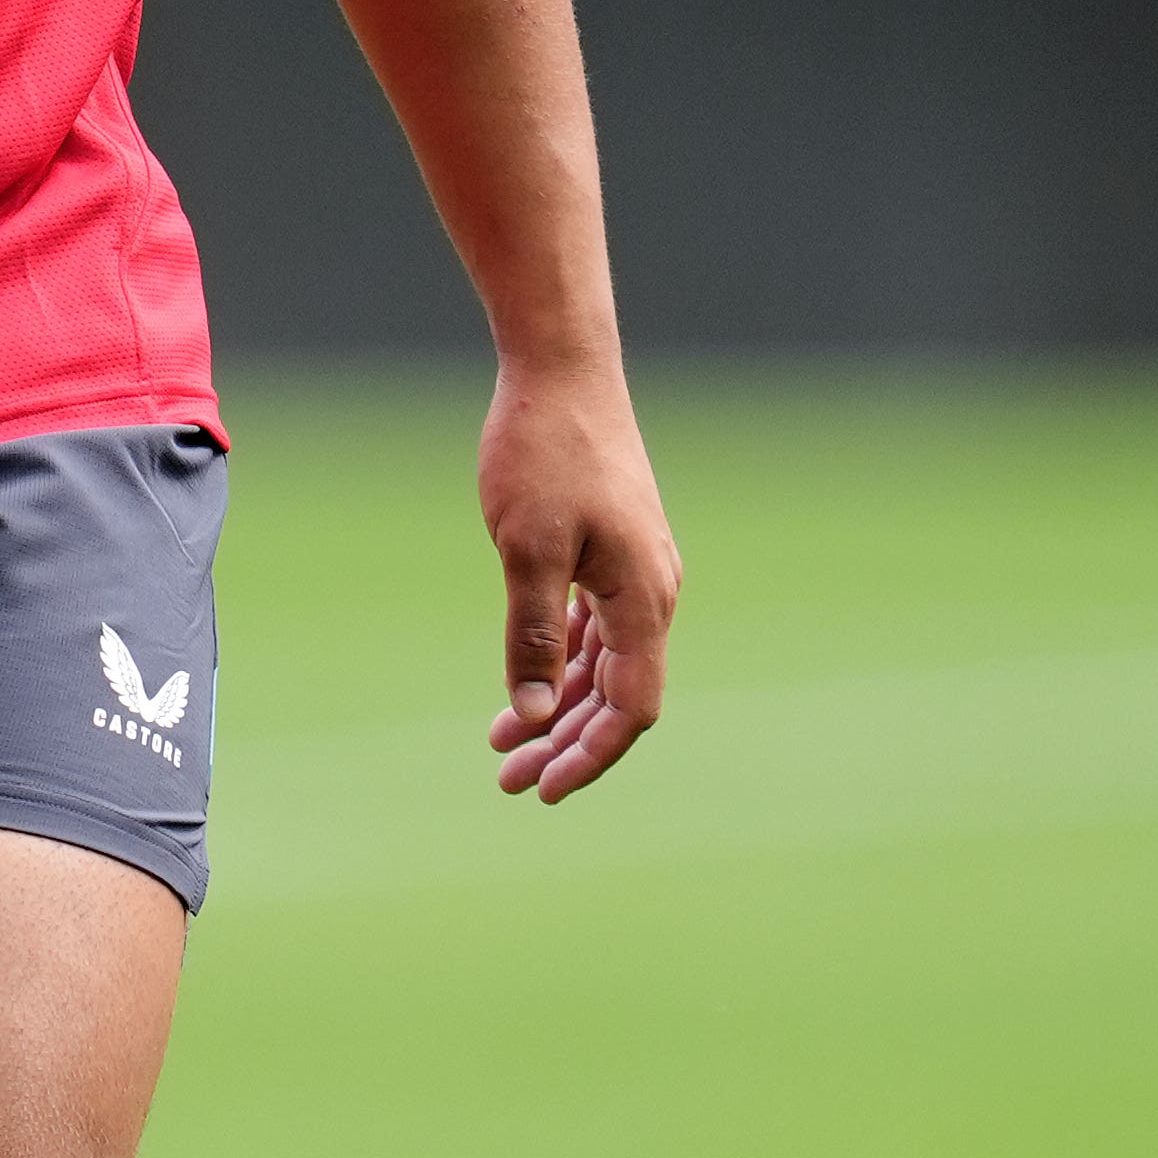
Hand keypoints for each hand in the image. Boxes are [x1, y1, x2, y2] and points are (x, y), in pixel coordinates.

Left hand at [480, 358, 677, 801]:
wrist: (561, 368)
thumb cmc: (543, 452)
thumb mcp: (527, 549)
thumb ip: (531, 635)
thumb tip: (530, 718)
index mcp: (643, 599)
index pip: (629, 708)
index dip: (589, 756)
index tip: (541, 788)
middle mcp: (652, 591)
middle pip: (617, 694)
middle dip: (567, 743)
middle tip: (508, 780)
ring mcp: (636, 569)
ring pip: (605, 663)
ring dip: (560, 705)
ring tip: (505, 743)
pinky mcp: (615, 548)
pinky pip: (596, 626)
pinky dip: (563, 660)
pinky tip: (528, 682)